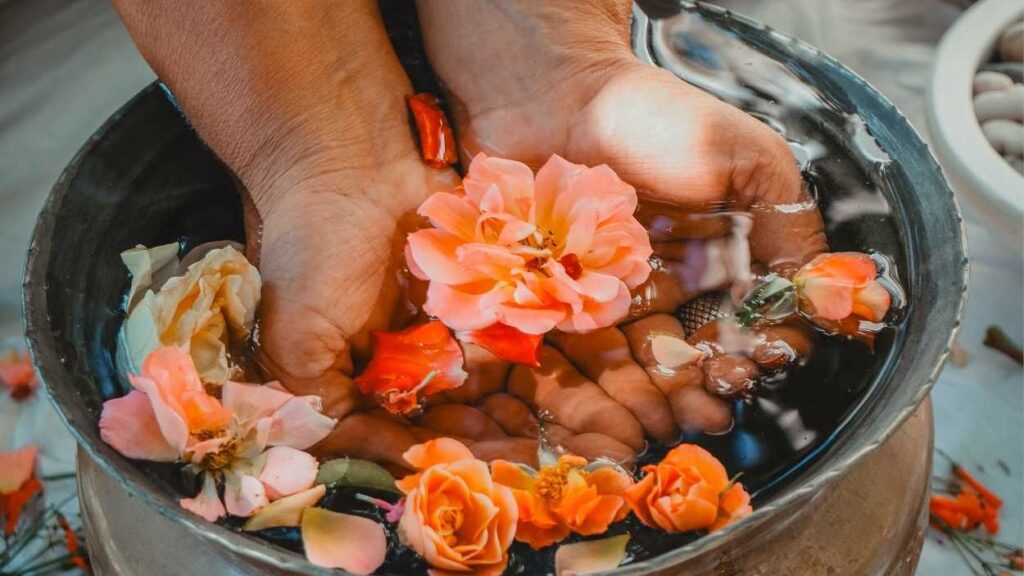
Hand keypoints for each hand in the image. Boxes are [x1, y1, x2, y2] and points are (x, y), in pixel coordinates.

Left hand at [415, 0, 828, 436]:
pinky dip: (600, 383)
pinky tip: (617, 406)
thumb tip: (836, 299)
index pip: (746, 321)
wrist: (554, 93)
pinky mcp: (558, 301)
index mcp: (718, 258)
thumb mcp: (748, 161)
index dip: (757, 349)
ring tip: (674, 419)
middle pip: (693, 352)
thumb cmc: (657, 119)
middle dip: (709, 384)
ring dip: (662, 396)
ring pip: (641, 362)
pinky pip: (581, 353)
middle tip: (715, 407)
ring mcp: (611, 297)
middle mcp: (668, 286)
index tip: (759, 364)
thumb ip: (789, 224)